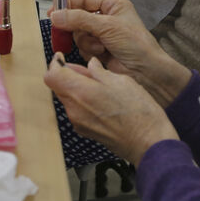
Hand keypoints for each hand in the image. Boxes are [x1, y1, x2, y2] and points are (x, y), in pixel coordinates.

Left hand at [44, 55, 177, 164]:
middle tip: (86, 70)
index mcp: (80, 92)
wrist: (148, 143)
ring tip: (99, 85)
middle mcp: (74, 109)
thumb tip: (90, 65)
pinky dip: (84, 102)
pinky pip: (77, 112)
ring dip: (77, 89)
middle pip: (58, 87)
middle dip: (68, 76)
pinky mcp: (86, 132)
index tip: (61, 58)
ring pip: (69, 99)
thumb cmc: (138, 112)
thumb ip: (99, 72)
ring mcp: (79, 123)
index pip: (52, 75)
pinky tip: (102, 101)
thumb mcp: (121, 81)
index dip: (55, 64)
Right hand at [50, 0, 190, 106]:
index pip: (83, 0)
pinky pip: (82, 47)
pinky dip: (88, 50)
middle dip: (75, 26)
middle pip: (77, 17)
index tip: (52, 12)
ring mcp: (101, 35)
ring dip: (86, 41)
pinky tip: (101, 54)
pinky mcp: (98, 51)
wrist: (146, 72)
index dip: (67, 5)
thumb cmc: (135, 44)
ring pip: (78, 34)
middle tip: (64, 30)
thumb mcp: (107, 26)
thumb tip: (55, 16)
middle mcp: (106, 18)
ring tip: (100, 46)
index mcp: (112, 5)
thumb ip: (79, 19)